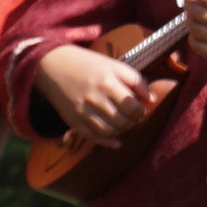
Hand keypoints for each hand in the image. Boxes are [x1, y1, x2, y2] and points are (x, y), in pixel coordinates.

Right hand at [37, 45, 151, 144]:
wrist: (54, 66)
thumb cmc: (90, 65)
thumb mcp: (115, 66)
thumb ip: (136, 81)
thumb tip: (152, 100)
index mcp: (107, 82)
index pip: (131, 107)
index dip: (140, 111)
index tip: (140, 108)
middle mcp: (94, 99)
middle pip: (121, 121)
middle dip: (132, 122)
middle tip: (133, 117)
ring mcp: (82, 112)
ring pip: (108, 132)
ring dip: (121, 131)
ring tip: (124, 123)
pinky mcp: (72, 121)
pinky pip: (92, 137)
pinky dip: (107, 142)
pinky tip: (116, 141)